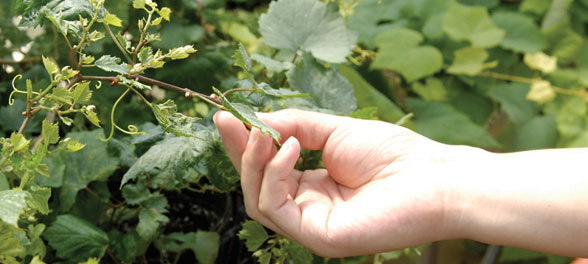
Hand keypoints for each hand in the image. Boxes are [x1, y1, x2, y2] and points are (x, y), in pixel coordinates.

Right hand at [213, 109, 461, 256]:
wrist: (434, 178)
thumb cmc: (394, 155)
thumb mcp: (334, 130)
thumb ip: (293, 125)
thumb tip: (253, 119)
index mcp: (311, 187)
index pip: (265, 169)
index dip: (243, 144)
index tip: (225, 116)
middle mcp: (307, 208)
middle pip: (254, 186)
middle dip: (239, 152)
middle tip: (230, 122)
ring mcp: (311, 226)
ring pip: (257, 200)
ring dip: (255, 162)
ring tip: (269, 135)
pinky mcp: (317, 237)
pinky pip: (276, 208)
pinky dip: (275, 175)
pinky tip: (291, 150)